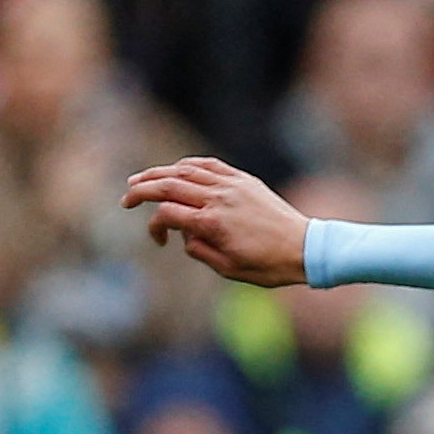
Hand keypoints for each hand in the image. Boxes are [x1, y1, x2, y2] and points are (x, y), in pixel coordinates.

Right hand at [121, 157, 311, 286]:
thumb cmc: (269, 265)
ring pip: (185, 170)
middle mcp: (219, 199)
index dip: (155, 227)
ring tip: (141, 180)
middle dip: (141, 190)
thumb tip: (184, 236)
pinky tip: (177, 168)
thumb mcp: (228, 269)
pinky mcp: (244, 180)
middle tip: (126, 198)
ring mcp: (232, 186)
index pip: (168, 215)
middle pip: (168, 185)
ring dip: (159, 172)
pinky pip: (210, 164)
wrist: (306, 249)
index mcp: (213, 224)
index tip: (159, 241)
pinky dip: (188, 164)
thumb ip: (199, 251)